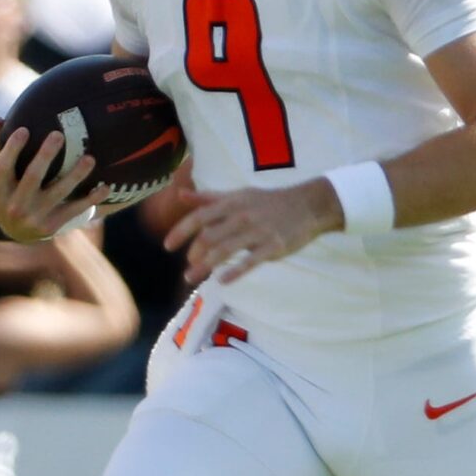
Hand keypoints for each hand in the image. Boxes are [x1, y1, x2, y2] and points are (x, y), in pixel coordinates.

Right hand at [0, 118, 108, 243]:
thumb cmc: (6, 193)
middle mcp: (16, 206)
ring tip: (90, 158)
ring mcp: (35, 217)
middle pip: (32, 176)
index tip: (25, 128)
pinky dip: (91, 199)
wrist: (17, 233)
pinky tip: (105, 186)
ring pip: (59, 192)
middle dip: (46, 155)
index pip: (3, 167)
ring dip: (76, 174)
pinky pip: (75, 209)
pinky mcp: (52, 226)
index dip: (12, 148)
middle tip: (59, 134)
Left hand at [162, 181, 340, 285]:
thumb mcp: (238, 195)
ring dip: (205, 265)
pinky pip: (250, 261)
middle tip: (187, 267)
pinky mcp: (273, 246)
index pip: (200, 217)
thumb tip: (181, 195)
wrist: (308, 205)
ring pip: (225, 250)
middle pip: (209, 236)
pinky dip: (235, 271)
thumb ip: (208, 198)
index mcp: (232, 203)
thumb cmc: (269, 201)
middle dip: (193, 253)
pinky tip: (222, 281)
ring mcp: (258, 232)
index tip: (167, 246)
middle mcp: (241, 216)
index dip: (181, 231)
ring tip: (192, 278)